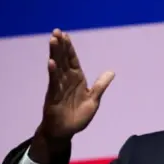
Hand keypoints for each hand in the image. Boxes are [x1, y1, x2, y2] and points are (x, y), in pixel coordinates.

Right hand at [30, 29, 113, 162]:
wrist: (65, 131)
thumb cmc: (78, 116)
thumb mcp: (93, 100)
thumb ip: (100, 86)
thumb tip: (111, 72)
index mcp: (77, 80)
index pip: (73, 60)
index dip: (69, 48)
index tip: (65, 35)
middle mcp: (66, 80)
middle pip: (63, 59)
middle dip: (60, 46)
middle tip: (56, 31)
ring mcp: (58, 87)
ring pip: (57, 67)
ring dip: (55, 54)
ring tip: (53, 40)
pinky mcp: (53, 95)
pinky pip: (53, 82)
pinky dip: (53, 72)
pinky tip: (51, 63)